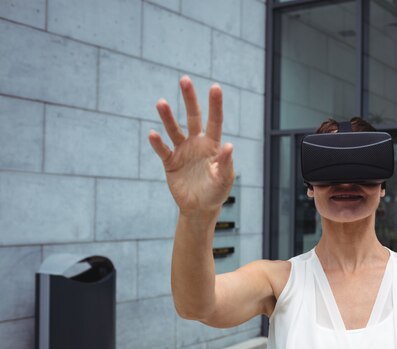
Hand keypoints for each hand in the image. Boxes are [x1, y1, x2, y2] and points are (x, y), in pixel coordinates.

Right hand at [148, 76, 234, 217]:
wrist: (199, 207)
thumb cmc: (216, 192)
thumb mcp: (224, 179)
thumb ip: (226, 164)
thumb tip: (230, 146)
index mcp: (213, 145)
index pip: (215, 121)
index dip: (215, 105)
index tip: (215, 87)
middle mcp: (197, 143)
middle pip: (193, 117)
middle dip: (189, 99)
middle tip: (184, 79)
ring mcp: (182, 151)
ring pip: (174, 130)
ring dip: (167, 117)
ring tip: (160, 103)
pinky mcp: (170, 162)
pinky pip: (162, 150)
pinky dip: (157, 143)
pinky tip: (153, 134)